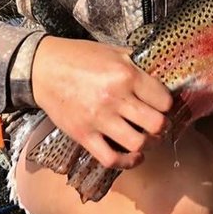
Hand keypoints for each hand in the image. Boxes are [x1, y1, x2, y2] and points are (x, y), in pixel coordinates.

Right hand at [30, 36, 172, 169]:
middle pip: (156, 124)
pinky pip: (111, 159)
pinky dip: (127, 162)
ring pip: (138, 143)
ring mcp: (99, 119)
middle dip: (163, 126)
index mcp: (126, 75)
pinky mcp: (83, 136)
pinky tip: (134, 156)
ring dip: (149, 144)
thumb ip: (138, 64)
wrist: (44, 69)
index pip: (163, 100)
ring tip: (149, 138)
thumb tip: (159, 76)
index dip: (168, 104)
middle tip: (160, 123)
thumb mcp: (114, 51)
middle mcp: (115, 98)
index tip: (165, 106)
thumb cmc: (81, 57)